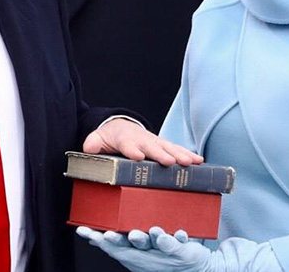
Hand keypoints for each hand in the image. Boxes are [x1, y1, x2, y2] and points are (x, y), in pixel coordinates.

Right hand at [77, 226, 215, 271]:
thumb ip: (117, 242)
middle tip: (110, 234)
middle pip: (132, 244)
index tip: (88, 232)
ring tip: (153, 230)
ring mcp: (163, 251)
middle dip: (122, 239)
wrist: (191, 268)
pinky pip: (179, 243)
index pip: (114, 244)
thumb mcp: (136, 249)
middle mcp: (146, 251)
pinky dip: (178, 238)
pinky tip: (179, 233)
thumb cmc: (159, 255)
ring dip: (153, 236)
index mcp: (133, 251)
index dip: (101, 239)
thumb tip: (93, 238)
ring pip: (156, 242)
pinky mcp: (181, 251)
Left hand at [83, 118, 202, 165]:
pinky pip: (176, 149)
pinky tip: (199, 161)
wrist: (120, 126)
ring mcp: (154, 141)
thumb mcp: (97, 139)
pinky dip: (188, 154)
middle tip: (169, 162)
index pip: (127, 144)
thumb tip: (89, 148)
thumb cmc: (110, 137)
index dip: (132, 149)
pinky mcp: (163, 145)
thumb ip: (93, 144)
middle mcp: (142, 139)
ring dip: (179, 155)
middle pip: (152, 147)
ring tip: (190, 162)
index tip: (138, 156)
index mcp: (125, 138)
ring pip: (168, 147)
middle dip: (161, 154)